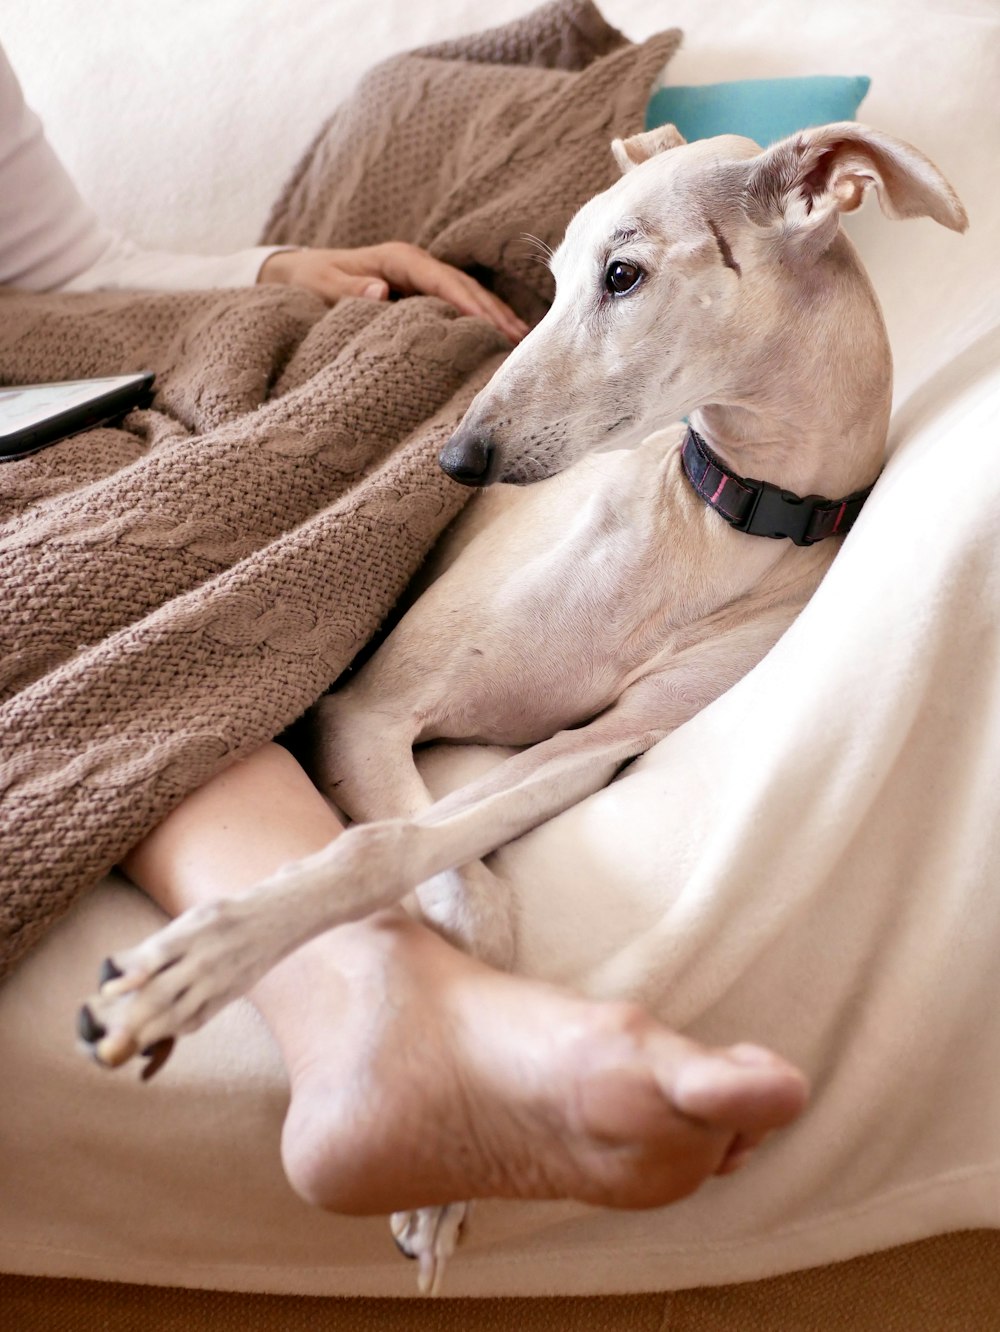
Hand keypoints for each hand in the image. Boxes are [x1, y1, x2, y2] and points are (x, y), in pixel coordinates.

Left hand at [258, 242, 528, 342]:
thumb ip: (348, 291)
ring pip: (469, 295)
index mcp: (399, 260)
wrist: (302, 273)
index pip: (442, 282)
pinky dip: (483, 320)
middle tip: (521, 340)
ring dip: (496, 316)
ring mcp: (424, 278)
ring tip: (523, 342)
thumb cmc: (311, 280)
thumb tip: (380, 292)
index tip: (491, 327)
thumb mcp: (322, 286)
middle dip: (494, 312)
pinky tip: (502, 338)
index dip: (469, 304)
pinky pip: (460, 305)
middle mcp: (417, 265)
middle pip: (465, 287)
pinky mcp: (424, 293)